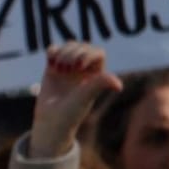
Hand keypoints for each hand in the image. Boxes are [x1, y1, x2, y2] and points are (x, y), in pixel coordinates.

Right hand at [28, 42, 120, 159]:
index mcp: (95, 74)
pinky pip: (53, 51)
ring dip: (63, 52)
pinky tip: (51, 63)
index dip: (88, 54)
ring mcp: (67, 68)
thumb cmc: (70, 113)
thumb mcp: (85, 97)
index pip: (97, 53)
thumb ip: (99, 85)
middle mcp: (82, 70)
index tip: (79, 66)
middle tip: (66, 68)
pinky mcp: (52, 68)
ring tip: (59, 68)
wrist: (50, 122)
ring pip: (69, 46)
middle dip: (73, 53)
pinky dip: (52, 52)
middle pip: (82, 47)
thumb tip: (118, 85)